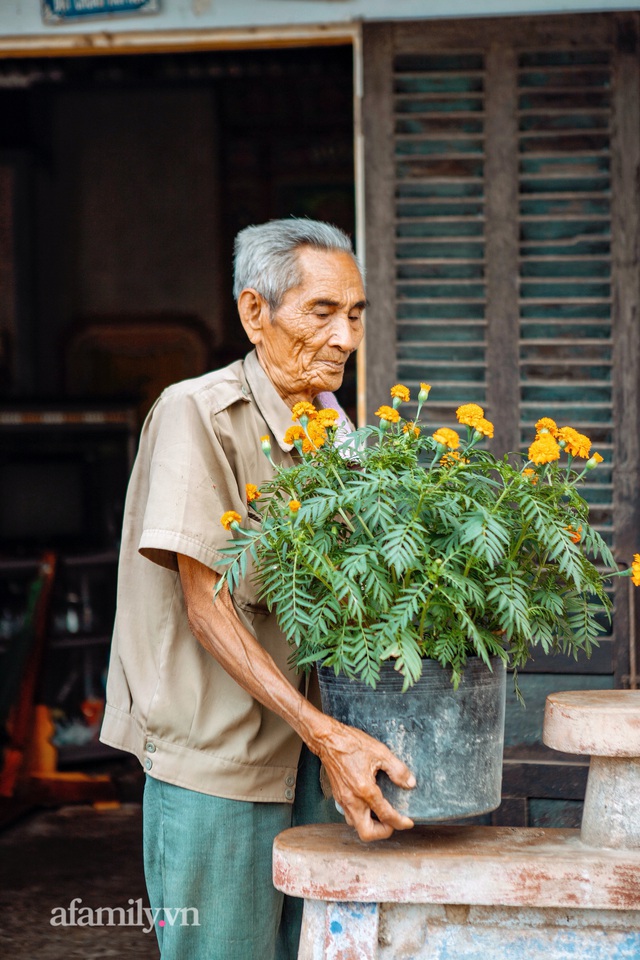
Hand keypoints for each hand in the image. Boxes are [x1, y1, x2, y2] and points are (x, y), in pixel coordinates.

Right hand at [312, 716, 415, 841]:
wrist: (327, 740)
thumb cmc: (351, 744)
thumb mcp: (380, 752)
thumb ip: (397, 769)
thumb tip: (410, 783)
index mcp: (364, 790)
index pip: (385, 816)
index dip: (400, 822)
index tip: (408, 822)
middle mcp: (352, 800)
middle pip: (367, 833)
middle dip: (383, 831)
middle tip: (392, 822)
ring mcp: (343, 800)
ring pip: (356, 825)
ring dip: (370, 825)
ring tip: (381, 814)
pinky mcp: (338, 796)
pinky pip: (349, 815)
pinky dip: (361, 816)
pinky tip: (368, 804)